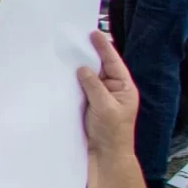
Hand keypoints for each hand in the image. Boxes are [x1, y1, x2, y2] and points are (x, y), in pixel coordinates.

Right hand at [79, 29, 137, 160]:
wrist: (105, 154)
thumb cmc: (112, 132)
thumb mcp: (105, 106)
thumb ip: (94, 86)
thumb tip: (82, 68)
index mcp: (124, 88)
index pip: (114, 63)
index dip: (104, 48)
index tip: (94, 33)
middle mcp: (112, 90)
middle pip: (101, 67)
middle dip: (90, 54)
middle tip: (77, 38)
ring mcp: (100, 97)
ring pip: (88, 77)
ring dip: (79, 67)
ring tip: (68, 52)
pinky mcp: (88, 104)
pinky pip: (80, 88)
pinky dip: (73, 80)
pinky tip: (63, 74)